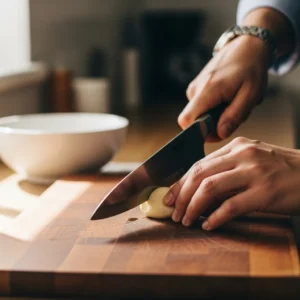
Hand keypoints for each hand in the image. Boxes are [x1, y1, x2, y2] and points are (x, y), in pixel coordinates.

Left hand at [163, 137, 299, 229]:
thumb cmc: (283, 170)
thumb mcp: (253, 160)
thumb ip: (227, 168)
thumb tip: (198, 189)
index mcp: (236, 147)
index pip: (199, 164)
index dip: (180, 182)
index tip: (170, 196)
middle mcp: (243, 155)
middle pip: (199, 174)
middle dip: (181, 196)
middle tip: (173, 212)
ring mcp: (254, 173)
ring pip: (210, 188)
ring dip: (193, 207)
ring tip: (186, 221)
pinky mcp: (265, 193)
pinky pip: (231, 206)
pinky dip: (215, 217)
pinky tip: (208, 225)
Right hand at [178, 35, 269, 140]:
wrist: (246, 46)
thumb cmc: (251, 68)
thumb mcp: (251, 94)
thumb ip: (234, 116)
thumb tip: (219, 134)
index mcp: (207, 90)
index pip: (186, 120)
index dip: (199, 132)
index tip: (217, 131)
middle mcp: (195, 89)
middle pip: (194, 121)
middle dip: (213, 124)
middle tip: (233, 112)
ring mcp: (194, 88)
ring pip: (199, 115)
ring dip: (216, 115)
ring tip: (232, 101)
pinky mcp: (196, 87)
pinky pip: (201, 107)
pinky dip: (214, 107)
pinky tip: (226, 97)